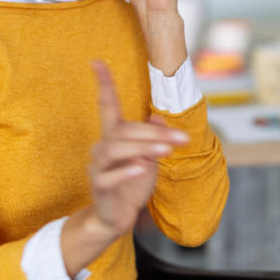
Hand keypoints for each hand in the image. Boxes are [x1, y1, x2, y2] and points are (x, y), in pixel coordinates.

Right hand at [86, 60, 187, 238]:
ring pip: (116, 149)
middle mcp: (102, 147)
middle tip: (182, 138)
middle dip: (155, 132)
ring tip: (166, 149)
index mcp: (114, 136)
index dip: (103, 84)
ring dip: (144, 147)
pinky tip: (142, 167)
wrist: (116, 218)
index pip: (107, 105)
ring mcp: (98, 166)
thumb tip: (160, 117)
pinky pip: (110, 176)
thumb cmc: (131, 184)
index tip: (98, 61)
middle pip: (124, 129)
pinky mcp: (99, 186)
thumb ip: (153, 137)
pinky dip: (127, 170)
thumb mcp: (148, 158)